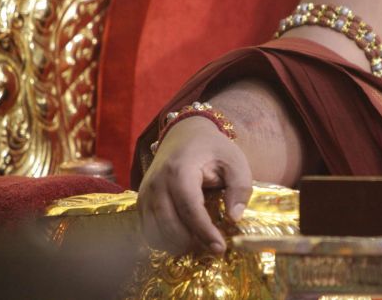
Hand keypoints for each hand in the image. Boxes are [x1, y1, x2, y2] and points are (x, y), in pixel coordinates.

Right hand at [138, 116, 252, 254]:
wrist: (184, 133)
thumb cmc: (212, 148)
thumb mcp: (234, 161)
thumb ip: (240, 187)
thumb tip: (234, 218)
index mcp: (180, 171)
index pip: (190, 209)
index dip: (205, 232)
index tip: (220, 248)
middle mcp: (157, 183)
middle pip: (170, 224)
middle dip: (192, 242)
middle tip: (214, 248)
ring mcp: (145, 192)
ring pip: (156, 231)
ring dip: (178, 244)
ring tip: (201, 244)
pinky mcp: (141, 200)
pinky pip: (148, 228)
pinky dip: (165, 239)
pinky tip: (184, 239)